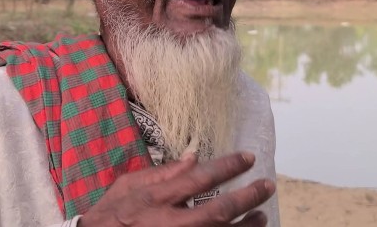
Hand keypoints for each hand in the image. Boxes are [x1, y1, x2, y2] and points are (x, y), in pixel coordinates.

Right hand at [78, 151, 274, 225]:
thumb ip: (163, 172)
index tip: (248, 158)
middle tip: (267, 185)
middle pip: (220, 211)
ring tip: (261, 216)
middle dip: (248, 197)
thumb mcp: (129, 185)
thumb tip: (193, 156)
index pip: (201, 178)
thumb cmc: (109, 215)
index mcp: (158, 199)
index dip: (229, 166)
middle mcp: (171, 223)